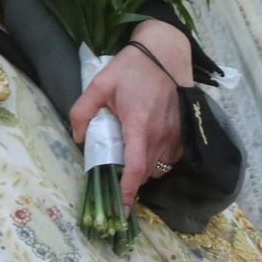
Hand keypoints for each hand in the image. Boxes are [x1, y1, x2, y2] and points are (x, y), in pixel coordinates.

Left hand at [70, 20, 188, 206]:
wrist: (164, 55)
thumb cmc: (130, 70)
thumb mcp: (98, 86)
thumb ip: (82, 112)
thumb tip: (77, 138)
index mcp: (139, 125)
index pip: (136, 167)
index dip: (128, 190)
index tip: (121, 207)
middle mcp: (161, 135)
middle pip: (146, 172)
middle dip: (130, 179)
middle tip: (113, 172)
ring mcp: (176, 135)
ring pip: (159, 167)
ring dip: (143, 169)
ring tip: (127, 156)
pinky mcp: (185, 134)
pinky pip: (171, 159)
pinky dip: (157, 160)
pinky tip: (143, 146)